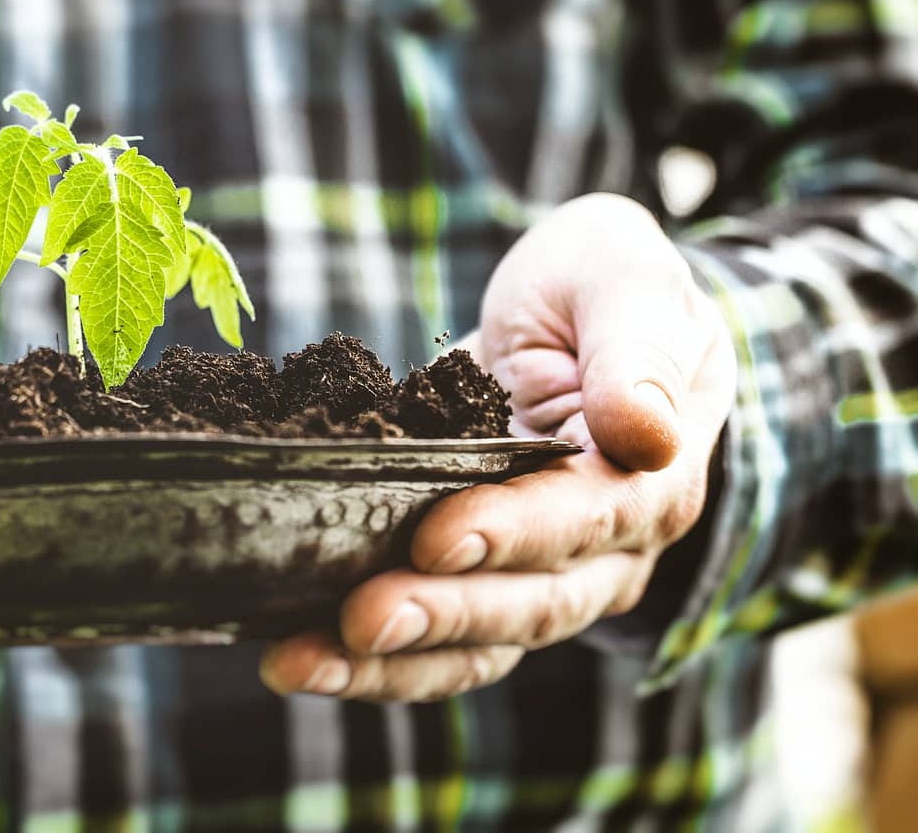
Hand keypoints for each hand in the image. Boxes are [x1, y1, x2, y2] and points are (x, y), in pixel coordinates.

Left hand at [261, 194, 736, 700]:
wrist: (587, 314)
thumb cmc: (604, 289)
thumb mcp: (623, 281)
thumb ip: (635, 353)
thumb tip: (645, 434)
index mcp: (648, 476)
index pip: (582, 519)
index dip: (510, 533)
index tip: (435, 538)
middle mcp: (605, 550)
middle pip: (526, 603)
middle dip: (438, 614)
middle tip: (357, 619)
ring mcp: (545, 578)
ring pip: (476, 643)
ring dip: (388, 662)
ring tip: (300, 663)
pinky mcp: (483, 583)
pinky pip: (436, 640)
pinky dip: (371, 661)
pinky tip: (296, 657)